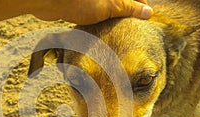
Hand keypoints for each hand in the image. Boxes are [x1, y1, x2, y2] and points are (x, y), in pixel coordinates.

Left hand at [32, 0, 152, 24]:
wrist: (51, 1)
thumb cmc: (81, 1)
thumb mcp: (112, 5)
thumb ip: (130, 8)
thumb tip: (148, 12)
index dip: (142, 6)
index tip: (144, 19)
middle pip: (122, 1)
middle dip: (126, 13)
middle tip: (130, 28)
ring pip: (109, 6)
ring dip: (113, 17)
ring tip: (116, 31)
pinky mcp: (83, 3)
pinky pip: (96, 11)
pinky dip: (100, 18)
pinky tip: (101, 28)